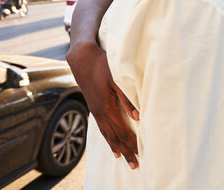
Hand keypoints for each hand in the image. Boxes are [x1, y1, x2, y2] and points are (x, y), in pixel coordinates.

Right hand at [66, 40, 139, 167]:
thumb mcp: (117, 78)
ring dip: (116, 146)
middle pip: (115, 137)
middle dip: (125, 151)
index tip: (140, 154)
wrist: (82, 59)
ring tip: (123, 158)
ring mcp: (95, 110)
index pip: (122, 131)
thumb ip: (128, 98)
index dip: (131, 143)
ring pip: (107, 134)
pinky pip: (101, 127)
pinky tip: (111, 142)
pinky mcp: (93, 106)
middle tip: (135, 164)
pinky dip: (108, 137)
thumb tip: (138, 117)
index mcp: (107, 107)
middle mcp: (100, 112)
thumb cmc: (102, 65)